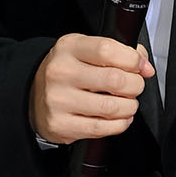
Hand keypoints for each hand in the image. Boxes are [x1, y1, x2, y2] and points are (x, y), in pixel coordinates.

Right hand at [30, 34, 154, 144]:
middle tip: (133, 87)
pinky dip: (119, 124)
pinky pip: (102, 128)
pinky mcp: (61, 125)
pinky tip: (118, 118)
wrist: (31, 95)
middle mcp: (60, 72)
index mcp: (68, 48)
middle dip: (135, 85)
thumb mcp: (85, 51)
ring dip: (129, 107)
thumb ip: (117, 51)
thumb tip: (144, 66)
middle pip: (115, 80)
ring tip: (126, 103)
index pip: (107, 50)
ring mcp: (59, 100)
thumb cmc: (65, 72)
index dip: (133, 60)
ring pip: (112, 107)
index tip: (140, 67)